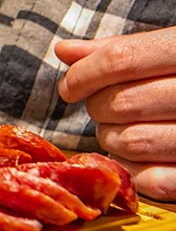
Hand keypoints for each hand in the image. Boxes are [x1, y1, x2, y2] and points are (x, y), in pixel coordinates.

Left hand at [55, 29, 175, 200]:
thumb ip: (123, 50)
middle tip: (104, 108)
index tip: (69, 86)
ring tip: (122, 131)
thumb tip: (65, 52)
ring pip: (132, 142)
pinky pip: (155, 182)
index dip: (84, 74)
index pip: (122, 59)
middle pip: (121, 102)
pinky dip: (137, 174)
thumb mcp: (174, 49)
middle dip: (97, 108)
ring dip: (113, 140)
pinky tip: (141, 159)